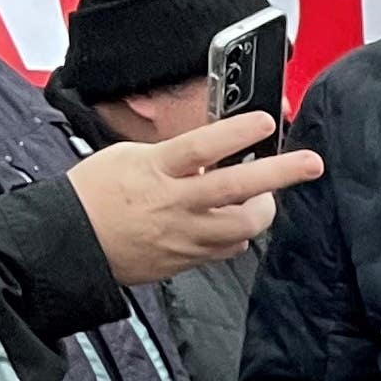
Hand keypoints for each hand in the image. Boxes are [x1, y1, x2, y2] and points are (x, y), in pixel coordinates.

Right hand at [70, 112, 322, 286]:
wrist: (69, 243)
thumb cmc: (95, 193)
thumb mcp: (130, 158)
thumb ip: (175, 157)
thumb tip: (214, 154)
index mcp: (155, 170)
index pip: (201, 147)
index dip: (236, 132)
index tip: (265, 120)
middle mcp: (174, 204)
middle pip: (236, 189)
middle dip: (280, 174)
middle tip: (312, 163)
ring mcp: (183, 236)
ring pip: (242, 226)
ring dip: (264, 209)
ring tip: (266, 197)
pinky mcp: (186, 260)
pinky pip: (227, 247)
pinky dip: (238, 233)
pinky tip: (233, 223)